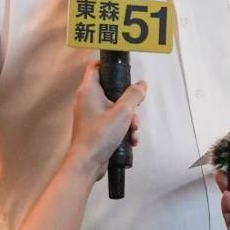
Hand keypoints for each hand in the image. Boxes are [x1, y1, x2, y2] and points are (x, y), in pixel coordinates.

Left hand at [65, 62, 145, 179]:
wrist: (88, 163)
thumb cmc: (99, 136)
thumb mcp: (123, 112)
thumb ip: (134, 95)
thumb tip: (141, 85)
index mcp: (89, 91)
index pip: (96, 67)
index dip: (109, 66)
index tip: (123, 70)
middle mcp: (88, 100)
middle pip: (112, 90)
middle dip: (129, 102)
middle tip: (134, 109)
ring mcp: (92, 115)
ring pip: (116, 108)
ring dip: (129, 119)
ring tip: (133, 129)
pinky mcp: (96, 128)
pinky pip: (114, 122)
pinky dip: (124, 129)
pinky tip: (131, 139)